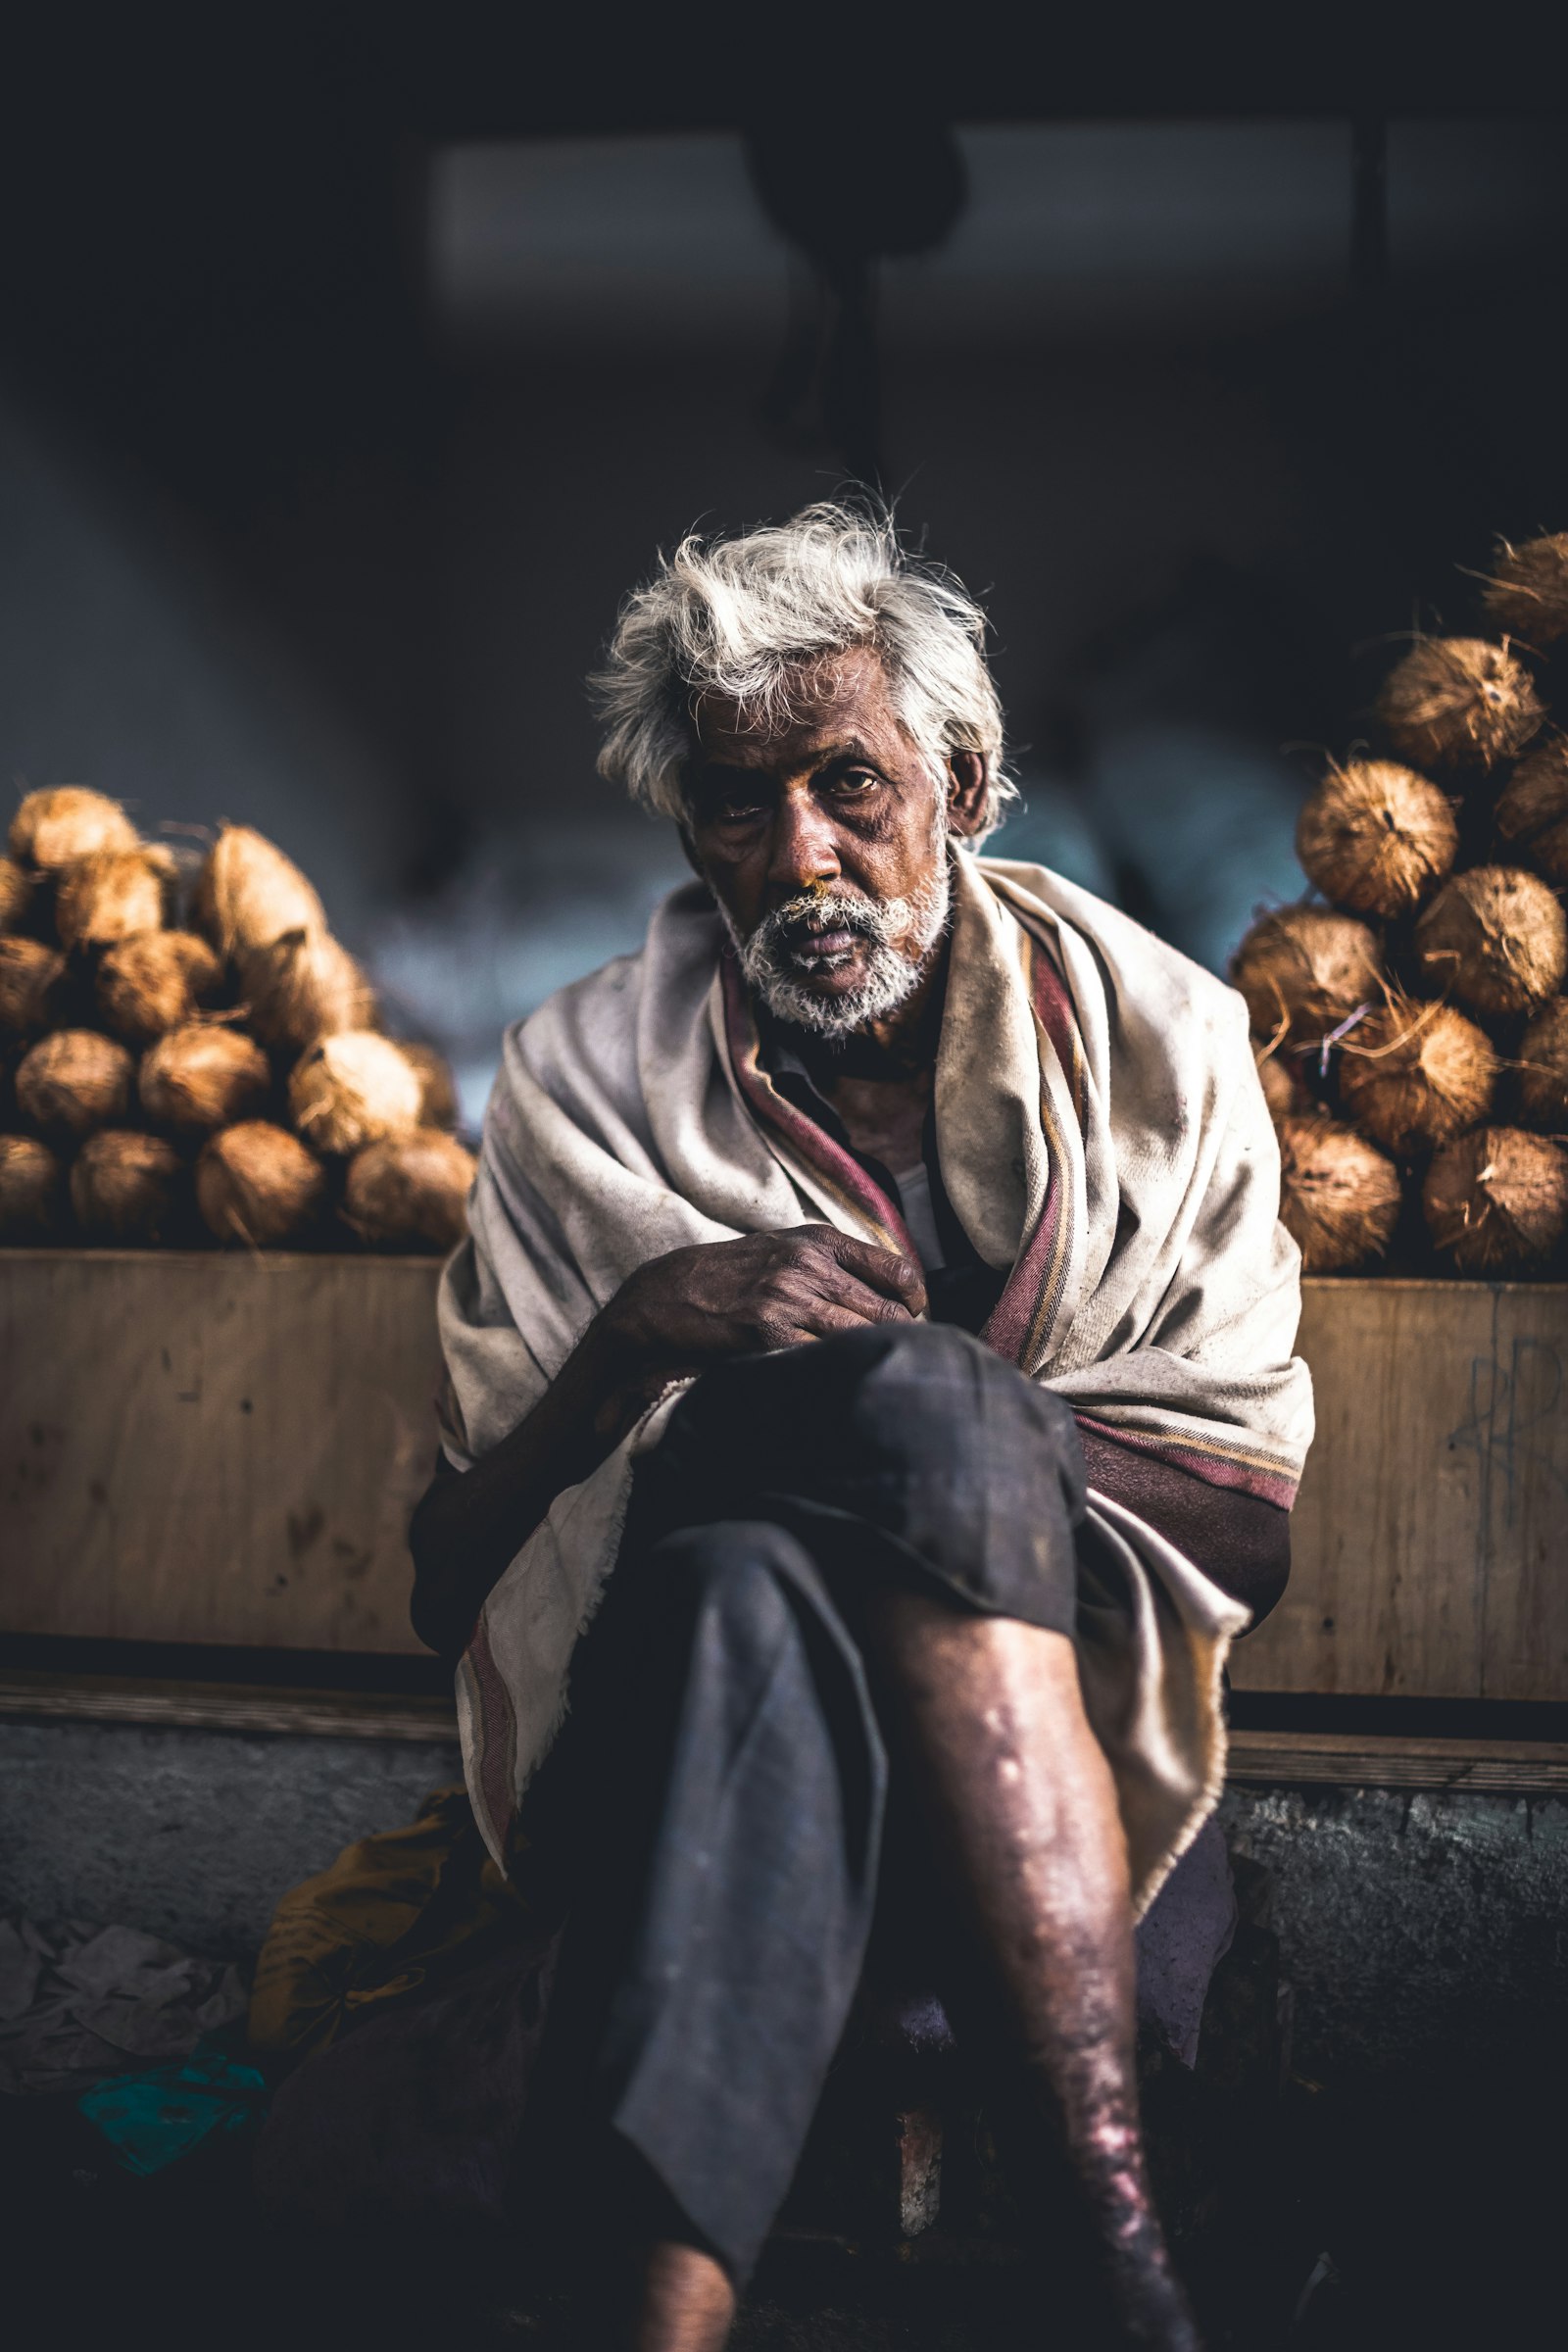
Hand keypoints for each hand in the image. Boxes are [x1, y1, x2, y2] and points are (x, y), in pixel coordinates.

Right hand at [601, 1224, 926, 1378]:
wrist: (669, 1292)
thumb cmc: (735, 1273)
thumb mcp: (787, 1247)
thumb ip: (836, 1261)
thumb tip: (894, 1290)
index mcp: (819, 1241)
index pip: (897, 1270)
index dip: (915, 1300)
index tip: (913, 1317)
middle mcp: (808, 1266)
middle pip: (887, 1311)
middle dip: (900, 1337)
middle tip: (898, 1353)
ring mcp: (788, 1300)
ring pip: (861, 1338)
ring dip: (872, 1357)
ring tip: (873, 1370)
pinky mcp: (767, 1334)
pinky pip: (823, 1359)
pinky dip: (837, 1370)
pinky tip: (837, 1377)